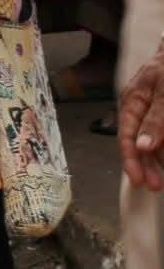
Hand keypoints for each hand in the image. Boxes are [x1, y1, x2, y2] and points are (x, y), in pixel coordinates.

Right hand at [120, 41, 163, 190]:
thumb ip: (156, 119)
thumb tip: (141, 145)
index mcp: (132, 101)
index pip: (126, 135)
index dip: (130, 159)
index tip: (138, 179)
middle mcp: (140, 109)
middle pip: (138, 142)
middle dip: (146, 165)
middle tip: (155, 186)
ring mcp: (154, 112)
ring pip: (152, 142)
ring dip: (157, 161)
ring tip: (162, 179)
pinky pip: (161, 136)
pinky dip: (163, 150)